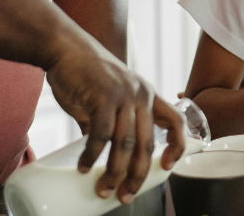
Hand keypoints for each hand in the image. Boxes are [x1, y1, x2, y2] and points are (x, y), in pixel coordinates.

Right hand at [44, 35, 185, 203]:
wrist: (65, 47)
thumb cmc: (85, 74)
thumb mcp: (107, 98)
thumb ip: (109, 121)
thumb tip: (100, 151)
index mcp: (147, 94)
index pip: (175, 120)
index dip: (177, 145)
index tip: (169, 166)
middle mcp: (141, 95)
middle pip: (147, 143)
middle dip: (138, 174)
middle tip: (126, 195)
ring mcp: (123, 96)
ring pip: (125, 143)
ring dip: (114, 172)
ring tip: (104, 189)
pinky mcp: (102, 98)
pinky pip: (101, 134)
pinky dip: (93, 155)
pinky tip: (84, 168)